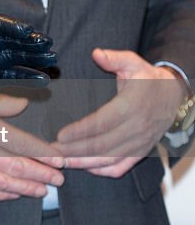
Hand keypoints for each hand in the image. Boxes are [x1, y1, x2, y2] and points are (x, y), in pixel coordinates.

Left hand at [0, 14, 56, 118]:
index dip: (9, 26)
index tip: (26, 31)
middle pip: (8, 39)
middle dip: (28, 41)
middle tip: (47, 44)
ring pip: (14, 55)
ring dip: (33, 57)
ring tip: (52, 60)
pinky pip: (12, 75)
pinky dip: (27, 77)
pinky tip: (43, 79)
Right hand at [0, 92, 64, 200]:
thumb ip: (0, 100)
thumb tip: (24, 105)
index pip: (19, 143)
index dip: (42, 153)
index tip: (60, 160)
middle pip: (13, 165)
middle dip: (40, 174)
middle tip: (59, 180)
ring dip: (24, 188)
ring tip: (43, 191)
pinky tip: (13, 195)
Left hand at [56, 48, 184, 177]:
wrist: (173, 96)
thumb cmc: (147, 79)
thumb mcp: (133, 63)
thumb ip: (114, 58)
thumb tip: (96, 53)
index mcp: (131, 106)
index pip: (102, 123)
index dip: (81, 131)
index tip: (60, 136)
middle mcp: (136, 128)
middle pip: (102, 145)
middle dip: (75, 151)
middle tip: (52, 152)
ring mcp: (140, 142)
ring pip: (109, 159)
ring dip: (84, 163)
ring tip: (62, 162)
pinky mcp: (141, 151)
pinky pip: (122, 166)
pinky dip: (104, 170)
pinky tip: (86, 167)